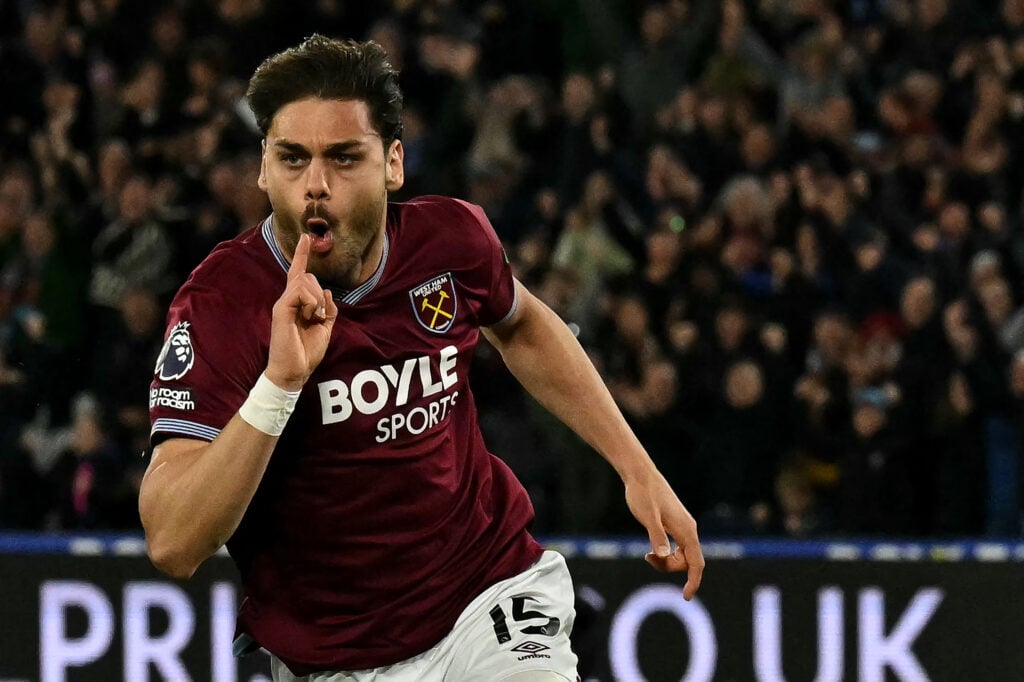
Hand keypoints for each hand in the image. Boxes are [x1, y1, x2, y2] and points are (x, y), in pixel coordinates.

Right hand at [266, 234, 338, 390]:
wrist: (293, 372)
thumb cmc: (306, 353)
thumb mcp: (325, 329)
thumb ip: (328, 311)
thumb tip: (327, 292)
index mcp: (298, 304)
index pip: (299, 274)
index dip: (303, 255)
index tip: (306, 237)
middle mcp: (288, 300)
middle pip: (308, 276)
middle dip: (320, 292)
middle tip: (320, 317)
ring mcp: (283, 304)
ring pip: (305, 281)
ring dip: (317, 299)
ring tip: (314, 318)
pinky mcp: (281, 309)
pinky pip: (299, 290)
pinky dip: (311, 302)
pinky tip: (310, 316)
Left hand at [625, 467, 703, 599]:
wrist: (640, 475)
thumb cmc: (643, 494)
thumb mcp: (647, 517)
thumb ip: (657, 536)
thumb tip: (664, 555)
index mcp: (686, 530)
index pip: (696, 563)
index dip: (693, 581)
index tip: (685, 597)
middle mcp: (689, 529)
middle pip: (688, 561)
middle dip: (670, 567)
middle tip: (647, 557)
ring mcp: (683, 526)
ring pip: (682, 555)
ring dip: (667, 561)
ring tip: (647, 554)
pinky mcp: (675, 524)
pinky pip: (677, 547)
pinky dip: (666, 554)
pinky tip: (652, 550)